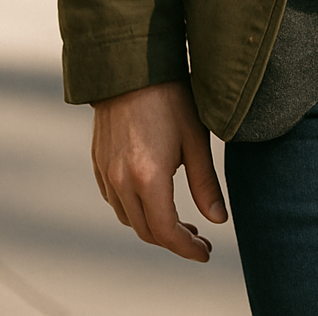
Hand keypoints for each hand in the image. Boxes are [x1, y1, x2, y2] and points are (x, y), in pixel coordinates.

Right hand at [90, 79, 226, 261]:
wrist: (131, 66)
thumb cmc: (171, 97)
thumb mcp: (195, 139)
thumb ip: (205, 184)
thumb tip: (218, 220)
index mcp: (148, 178)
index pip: (166, 231)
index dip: (187, 247)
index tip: (206, 251)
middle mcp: (121, 181)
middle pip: (146, 230)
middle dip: (173, 240)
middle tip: (199, 238)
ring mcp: (106, 172)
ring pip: (128, 218)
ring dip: (153, 226)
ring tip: (180, 221)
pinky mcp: (99, 162)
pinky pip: (115, 200)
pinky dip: (134, 209)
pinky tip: (154, 199)